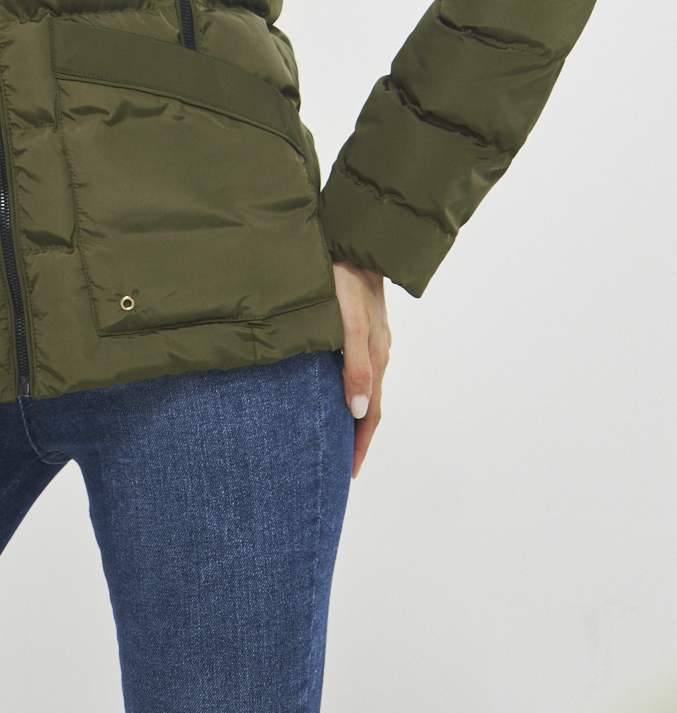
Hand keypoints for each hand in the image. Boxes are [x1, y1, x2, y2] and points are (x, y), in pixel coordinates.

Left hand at [332, 261, 390, 478]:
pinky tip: (333, 381)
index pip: (371, 413)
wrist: (355, 239)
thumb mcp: (349, 326)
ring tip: (336, 428)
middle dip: (357, 433)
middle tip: (341, 460)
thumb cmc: (346, 280)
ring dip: (352, 408)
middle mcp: (378, 351)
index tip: (349, 473)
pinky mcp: (362, 322)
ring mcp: (371, 336)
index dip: (360, 444)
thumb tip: (357, 411)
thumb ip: (355, 367)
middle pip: (369, 402)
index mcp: (376, 358)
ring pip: (363, 382)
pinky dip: (348, 383)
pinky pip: (357, 363)